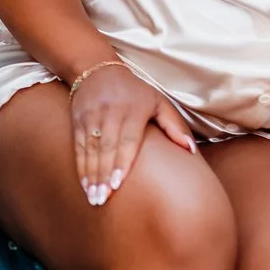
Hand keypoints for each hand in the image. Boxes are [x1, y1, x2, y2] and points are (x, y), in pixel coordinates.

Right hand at [67, 60, 193, 206]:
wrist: (97, 69)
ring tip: (94, 197)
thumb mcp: (158, 101)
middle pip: (106, 148)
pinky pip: (79, 147)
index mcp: (132, 110)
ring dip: (91, 175)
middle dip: (103, 175)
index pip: (126, 140)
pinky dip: (81, 167)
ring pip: (90, 150)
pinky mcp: (78, 121)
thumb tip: (191, 150)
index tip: (117, 184)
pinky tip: (85, 185)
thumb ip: (174, 125)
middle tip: (102, 199)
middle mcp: (110, 114)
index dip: (121, 162)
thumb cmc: (134, 91)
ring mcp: (91, 117)